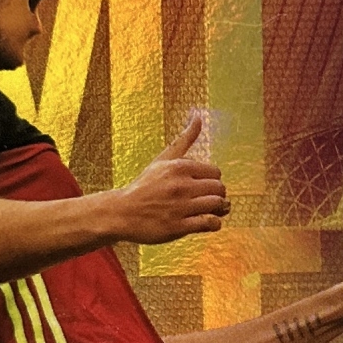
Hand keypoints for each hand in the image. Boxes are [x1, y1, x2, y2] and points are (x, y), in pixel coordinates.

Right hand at [112, 111, 230, 243]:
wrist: (123, 212)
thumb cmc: (145, 185)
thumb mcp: (164, 159)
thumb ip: (185, 138)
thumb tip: (198, 115)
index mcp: (180, 167)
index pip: (216, 172)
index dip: (212, 181)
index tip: (201, 187)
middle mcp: (181, 185)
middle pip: (219, 188)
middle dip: (216, 195)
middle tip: (204, 200)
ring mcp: (180, 207)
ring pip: (217, 205)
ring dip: (217, 210)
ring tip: (206, 211)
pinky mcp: (178, 227)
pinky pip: (210, 223)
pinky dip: (213, 223)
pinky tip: (205, 222)